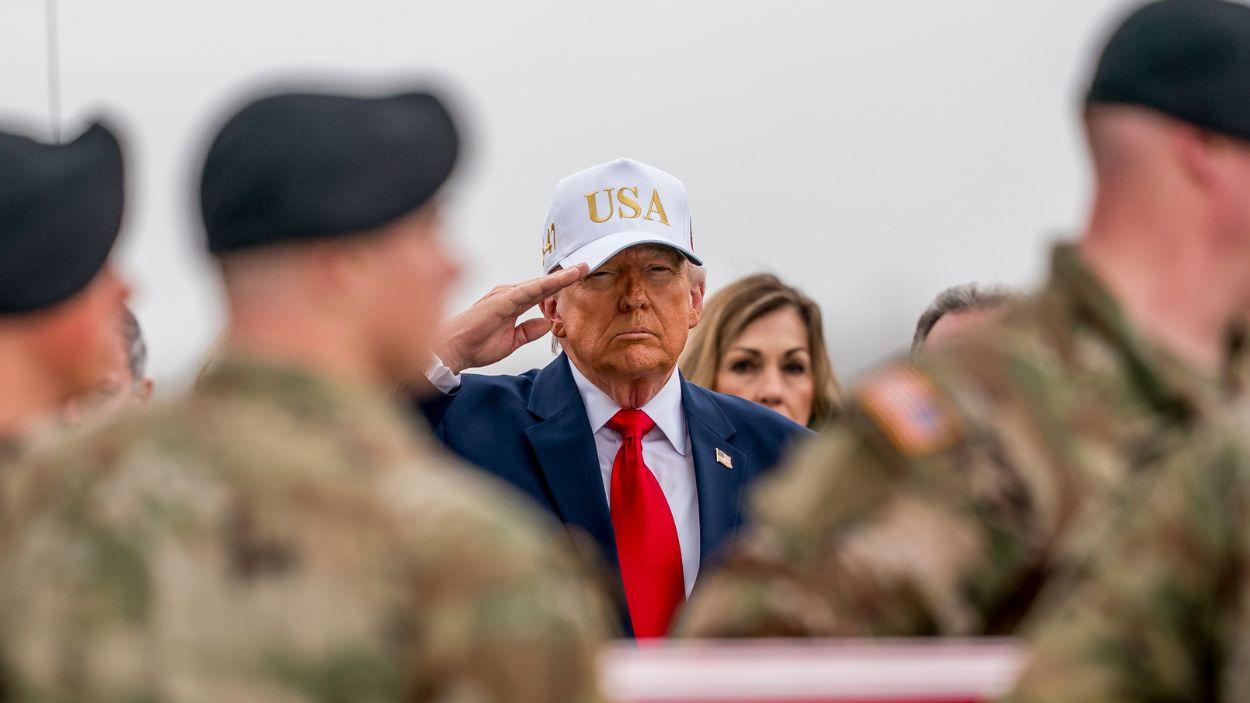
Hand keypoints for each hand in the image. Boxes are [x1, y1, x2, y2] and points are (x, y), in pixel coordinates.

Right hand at [433, 265, 587, 373]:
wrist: (454, 351)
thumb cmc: (476, 345)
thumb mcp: (511, 341)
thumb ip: (529, 331)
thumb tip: (547, 324)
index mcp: (513, 304)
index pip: (542, 293)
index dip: (560, 285)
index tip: (579, 277)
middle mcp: (509, 296)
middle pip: (543, 284)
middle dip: (565, 276)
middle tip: (586, 266)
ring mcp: (505, 296)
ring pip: (538, 284)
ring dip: (559, 278)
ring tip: (579, 270)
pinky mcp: (501, 301)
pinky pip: (527, 291)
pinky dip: (543, 285)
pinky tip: (558, 280)